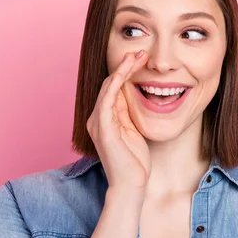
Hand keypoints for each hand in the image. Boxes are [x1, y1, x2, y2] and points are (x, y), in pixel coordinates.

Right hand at [86, 50, 149, 192]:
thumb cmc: (134, 162)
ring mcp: (98, 123)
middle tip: (140, 51)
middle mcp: (97, 119)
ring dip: (122, 70)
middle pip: (108, 84)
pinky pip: (107, 101)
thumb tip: (131, 94)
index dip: (125, 71)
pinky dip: (115, 84)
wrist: (130, 185)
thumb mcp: (133, 131)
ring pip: (107, 88)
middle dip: (125, 66)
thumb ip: (128, 113)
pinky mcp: (103, 129)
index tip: (140, 58)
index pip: (113, 88)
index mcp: (104, 119)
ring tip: (136, 56)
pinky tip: (125, 72)